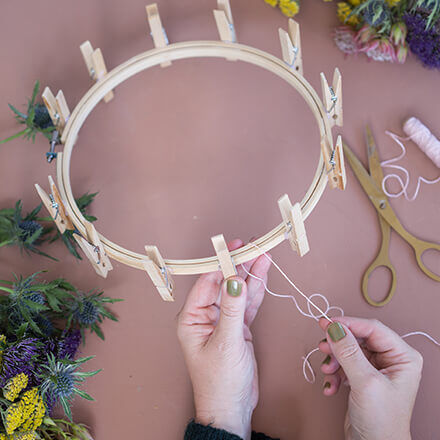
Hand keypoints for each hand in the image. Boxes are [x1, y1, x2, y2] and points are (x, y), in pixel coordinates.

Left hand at [177, 239, 270, 439]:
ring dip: (251, 274)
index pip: (207, 282)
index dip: (221, 263)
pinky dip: (257, 290)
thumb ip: (232, 309)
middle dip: (239, 265)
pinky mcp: (238, 326)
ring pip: (238, 291)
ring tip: (263, 255)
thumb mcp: (226, 343)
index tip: (234, 248)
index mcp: (192, 318)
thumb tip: (234, 279)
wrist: (232, 408)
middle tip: (253, 247)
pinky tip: (263, 274)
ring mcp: (223, 320)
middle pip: (224, 283)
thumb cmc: (219, 381)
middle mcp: (205, 315)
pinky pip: (248, 303)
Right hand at [318, 317, 422, 439]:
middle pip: (358, 338)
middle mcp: (391, 360)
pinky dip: (334, 374)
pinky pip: (344, 365)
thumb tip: (334, 328)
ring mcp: (376, 369)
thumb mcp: (365, 382)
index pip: (373, 329)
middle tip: (322, 345)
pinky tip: (330, 386)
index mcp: (403, 357)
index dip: (348, 324)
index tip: (327, 323)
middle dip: (339, 345)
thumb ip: (348, 352)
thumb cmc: (383, 422)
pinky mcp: (362, 378)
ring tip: (327, 371)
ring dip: (334, 360)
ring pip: (348, 351)